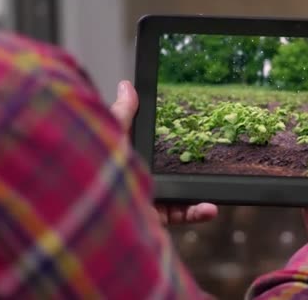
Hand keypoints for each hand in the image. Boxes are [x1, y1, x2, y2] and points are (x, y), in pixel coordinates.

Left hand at [110, 80, 218, 224]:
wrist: (94, 207)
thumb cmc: (98, 168)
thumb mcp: (113, 133)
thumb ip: (122, 113)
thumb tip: (127, 86)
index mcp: (127, 162)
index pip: (151, 155)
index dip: (168, 149)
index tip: (188, 141)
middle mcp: (135, 184)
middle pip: (169, 178)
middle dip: (191, 174)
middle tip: (209, 165)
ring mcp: (144, 205)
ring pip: (178, 199)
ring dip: (199, 198)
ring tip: (213, 194)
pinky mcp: (151, 222)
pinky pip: (178, 216)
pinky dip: (196, 213)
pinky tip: (209, 209)